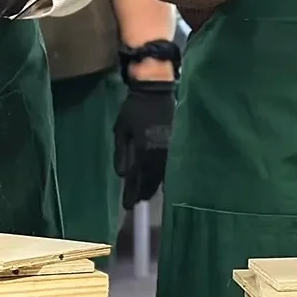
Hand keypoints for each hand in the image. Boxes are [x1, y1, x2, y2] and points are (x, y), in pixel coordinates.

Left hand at [115, 78, 173, 208]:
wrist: (156, 90)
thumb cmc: (134, 109)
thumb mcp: (121, 129)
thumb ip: (121, 152)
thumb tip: (122, 174)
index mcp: (143, 148)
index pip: (137, 176)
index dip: (132, 192)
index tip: (127, 205)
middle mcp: (158, 151)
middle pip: (151, 178)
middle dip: (143, 191)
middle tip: (136, 202)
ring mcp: (169, 147)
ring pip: (162, 172)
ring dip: (154, 185)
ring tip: (147, 194)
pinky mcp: (175, 142)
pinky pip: (170, 164)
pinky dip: (165, 174)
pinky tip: (162, 180)